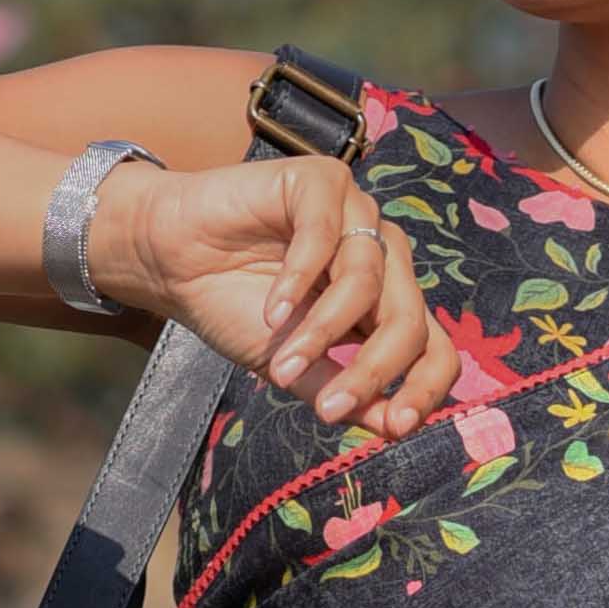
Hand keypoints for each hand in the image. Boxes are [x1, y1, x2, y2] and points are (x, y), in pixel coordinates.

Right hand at [93, 149, 459, 439]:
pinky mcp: (322, 181)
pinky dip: (298, 280)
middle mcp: (383, 257)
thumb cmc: (233, 306)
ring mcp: (357, 214)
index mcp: (386, 302)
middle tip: (330, 406)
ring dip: (322, 330)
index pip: (435, 348)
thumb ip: (341, 389)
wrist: (173, 260)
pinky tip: (272, 310)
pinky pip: (324, 236)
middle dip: (372, 369)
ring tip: (282, 362)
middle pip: (408, 318)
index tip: (395, 426)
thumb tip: (392, 427)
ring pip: (366, 281)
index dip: (424, 388)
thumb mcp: (292, 365)